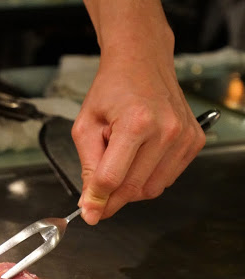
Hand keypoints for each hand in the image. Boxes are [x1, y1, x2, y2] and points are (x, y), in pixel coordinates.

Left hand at [75, 0, 205, 224]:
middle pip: (133, 188)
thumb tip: (90, 204)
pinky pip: (167, 178)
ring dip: (130, 187)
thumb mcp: (86, 125)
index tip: (88, 214)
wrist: (142, 62)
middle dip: (111, 198)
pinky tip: (138, 157)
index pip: (112, 178)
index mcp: (136, 123)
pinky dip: (147, 178)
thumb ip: (87, 166)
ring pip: (152, 189)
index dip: (96, 201)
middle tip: (96, 193)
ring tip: (121, 158)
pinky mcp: (194, 142)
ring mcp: (184, 137)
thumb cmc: (111, 90)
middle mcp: (166, 130)